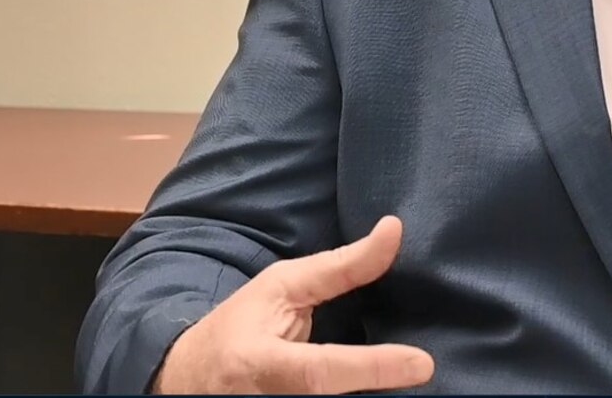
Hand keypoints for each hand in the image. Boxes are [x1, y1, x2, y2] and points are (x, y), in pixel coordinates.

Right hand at [153, 216, 434, 393]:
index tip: (422, 364)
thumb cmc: (241, 324)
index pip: (320, 371)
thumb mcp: (282, 285)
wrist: (189, 376)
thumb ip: (340, 267)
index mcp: (258, 361)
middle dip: (377, 389)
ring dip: (369, 397)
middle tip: (420, 371)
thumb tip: (393, 230)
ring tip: (401, 375)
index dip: (372, 368)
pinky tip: (379, 389)